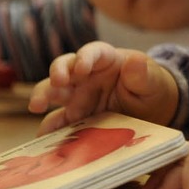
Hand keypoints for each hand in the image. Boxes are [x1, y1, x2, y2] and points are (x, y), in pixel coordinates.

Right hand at [28, 41, 178, 134]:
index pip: (92, 52)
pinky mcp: (76, 116)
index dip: (84, 57)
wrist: (152, 110)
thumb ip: (141, 73)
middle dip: (57, 74)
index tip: (81, 67)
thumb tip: (134, 61)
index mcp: (106, 59)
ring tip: (36, 106)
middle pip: (65, 68)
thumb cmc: (151, 87)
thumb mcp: (151, 81)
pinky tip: (43, 137)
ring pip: (55, 91)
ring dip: (44, 96)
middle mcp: (87, 74)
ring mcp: (79, 95)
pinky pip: (59, 120)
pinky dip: (50, 128)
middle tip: (56, 84)